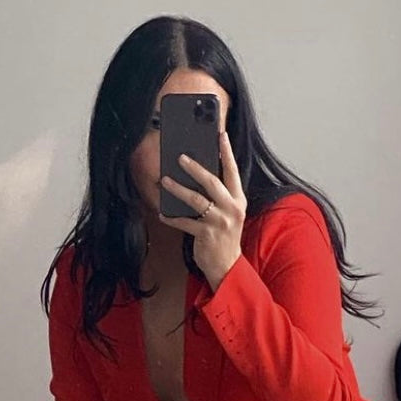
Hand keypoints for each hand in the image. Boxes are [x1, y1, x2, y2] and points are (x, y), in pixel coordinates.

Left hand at [158, 130, 245, 289]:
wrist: (226, 265)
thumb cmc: (223, 237)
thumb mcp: (227, 214)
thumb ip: (219, 197)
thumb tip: (198, 176)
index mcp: (238, 200)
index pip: (233, 171)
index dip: (227, 152)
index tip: (221, 135)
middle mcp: (232, 209)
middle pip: (212, 182)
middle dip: (195, 168)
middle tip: (181, 157)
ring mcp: (220, 222)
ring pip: (196, 200)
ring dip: (178, 189)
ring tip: (165, 181)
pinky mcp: (207, 235)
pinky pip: (185, 222)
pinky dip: (172, 218)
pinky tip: (163, 214)